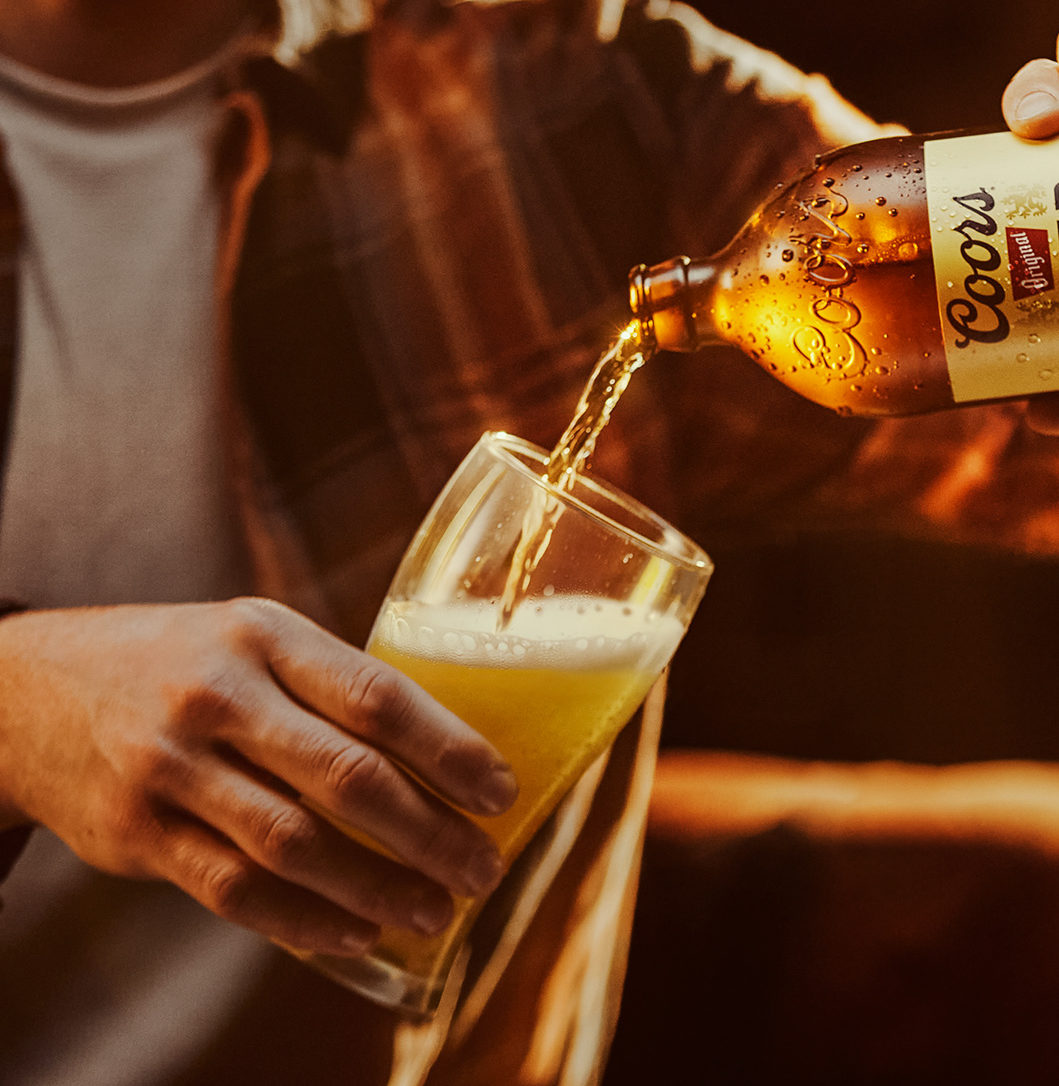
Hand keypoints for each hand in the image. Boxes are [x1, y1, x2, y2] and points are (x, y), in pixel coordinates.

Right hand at [0, 599, 518, 956]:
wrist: (30, 688)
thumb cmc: (184, 663)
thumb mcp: (255, 636)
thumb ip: (335, 683)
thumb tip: (453, 752)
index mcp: (266, 636)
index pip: (377, 698)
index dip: (449, 750)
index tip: (501, 793)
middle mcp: (217, 697)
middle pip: (346, 777)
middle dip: (430, 833)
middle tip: (483, 869)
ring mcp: (171, 767)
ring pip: (294, 844)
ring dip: (377, 887)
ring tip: (434, 910)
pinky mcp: (136, 833)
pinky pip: (233, 889)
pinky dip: (303, 919)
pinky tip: (356, 932)